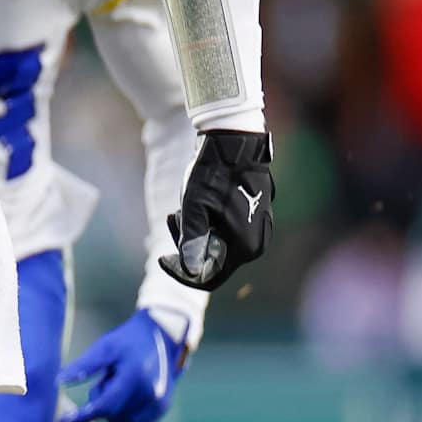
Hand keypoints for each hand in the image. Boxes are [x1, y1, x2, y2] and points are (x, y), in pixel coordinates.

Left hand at [57, 310, 184, 421]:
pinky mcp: (162, 408)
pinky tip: (125, 396)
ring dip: (112, 412)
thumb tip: (58, 382)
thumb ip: (84, 366)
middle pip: (111, 417)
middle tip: (106, 379)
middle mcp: (149, 395)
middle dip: (100, 402)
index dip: (81, 416)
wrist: (162, 336)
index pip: (103, 407)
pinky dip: (124, 417)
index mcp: (134, 377)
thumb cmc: (128, 340)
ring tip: (118, 385)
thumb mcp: (105, 346)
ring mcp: (158, 404)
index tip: (62, 421)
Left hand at [159, 130, 272, 289]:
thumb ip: (192, 240)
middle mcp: (257, 244)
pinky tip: (200, 203)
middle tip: (173, 218)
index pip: (209, 277)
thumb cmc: (213, 175)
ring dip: (197, 232)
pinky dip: (210, 223)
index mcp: (244, 247)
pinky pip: (228, 231)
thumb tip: (191, 271)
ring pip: (219, 244)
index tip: (162, 258)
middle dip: (188, 244)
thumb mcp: (194, 207)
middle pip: (214, 260)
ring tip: (183, 207)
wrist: (236, 144)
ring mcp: (260, 231)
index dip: (182, 272)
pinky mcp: (257, 218)